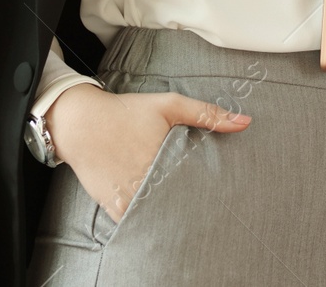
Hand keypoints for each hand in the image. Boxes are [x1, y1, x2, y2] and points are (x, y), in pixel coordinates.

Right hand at [46, 83, 250, 223]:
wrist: (80, 123)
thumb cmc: (126, 112)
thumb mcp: (169, 105)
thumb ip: (207, 113)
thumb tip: (245, 122)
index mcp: (163, 160)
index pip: (195, 185)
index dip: (208, 189)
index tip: (218, 190)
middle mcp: (146, 182)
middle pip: (178, 202)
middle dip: (192, 201)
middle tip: (206, 201)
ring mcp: (128, 197)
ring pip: (158, 214)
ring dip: (170, 212)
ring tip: (185, 207)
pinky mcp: (113, 206)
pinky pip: (135, 221)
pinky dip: (146, 218)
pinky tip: (157, 210)